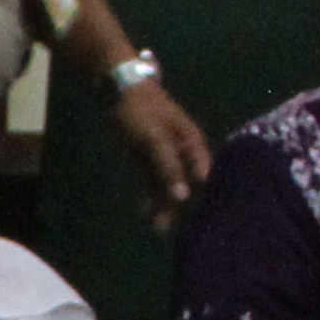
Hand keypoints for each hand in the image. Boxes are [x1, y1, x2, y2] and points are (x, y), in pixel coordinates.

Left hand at [112, 76, 212, 216]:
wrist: (115, 90)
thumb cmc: (140, 111)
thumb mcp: (155, 140)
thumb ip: (169, 169)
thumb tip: (183, 197)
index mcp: (191, 142)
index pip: (203, 173)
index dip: (204, 194)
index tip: (203, 218)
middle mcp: (182, 150)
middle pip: (184, 182)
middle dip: (177, 204)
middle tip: (165, 228)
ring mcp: (164, 155)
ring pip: (166, 184)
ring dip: (162, 204)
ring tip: (157, 228)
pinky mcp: (147, 158)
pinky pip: (152, 181)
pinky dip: (149, 195)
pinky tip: (144, 211)